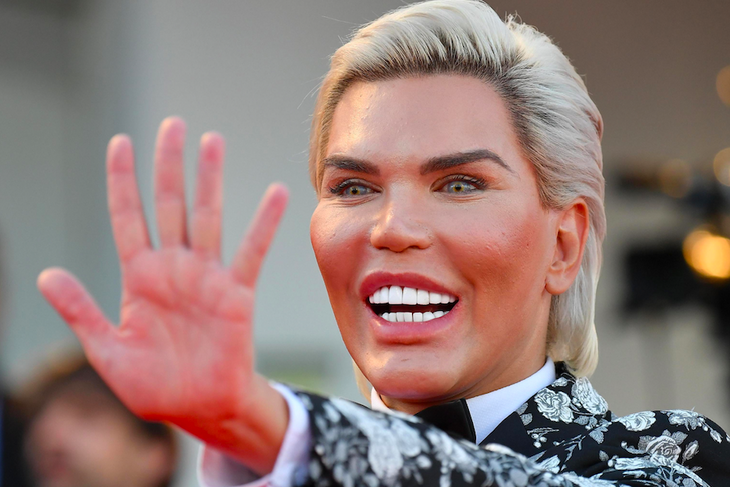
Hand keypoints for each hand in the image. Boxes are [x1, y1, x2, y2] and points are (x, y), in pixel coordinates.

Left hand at [37, 117, 288, 473]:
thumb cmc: (153, 386)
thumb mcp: (107, 350)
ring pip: (208, 217)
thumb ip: (80, 311)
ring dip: (210, 180)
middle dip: (169, 165)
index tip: (120, 142)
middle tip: (173, 125)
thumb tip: (46, 273)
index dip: (123, 181)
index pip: (127, 217)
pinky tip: (276, 193)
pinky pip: (251, 252)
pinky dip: (264, 224)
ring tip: (213, 140)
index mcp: (139, 278)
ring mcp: (206, 277)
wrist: (199, 408)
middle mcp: (173, 268)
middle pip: (169, 205)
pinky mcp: (237, 293)